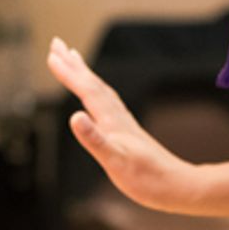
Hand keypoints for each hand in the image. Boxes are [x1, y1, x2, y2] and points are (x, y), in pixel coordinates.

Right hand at [47, 37, 194, 211]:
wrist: (177, 186)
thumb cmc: (148, 178)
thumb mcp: (116, 163)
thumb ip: (95, 140)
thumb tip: (74, 116)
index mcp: (112, 122)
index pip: (87, 91)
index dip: (69, 73)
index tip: (52, 55)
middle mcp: (118, 117)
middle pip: (93, 84)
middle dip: (73, 64)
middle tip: (57, 43)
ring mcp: (124, 123)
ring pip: (100, 90)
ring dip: (85, 74)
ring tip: (74, 60)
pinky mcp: (127, 132)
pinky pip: (107, 103)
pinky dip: (97, 92)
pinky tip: (95, 98)